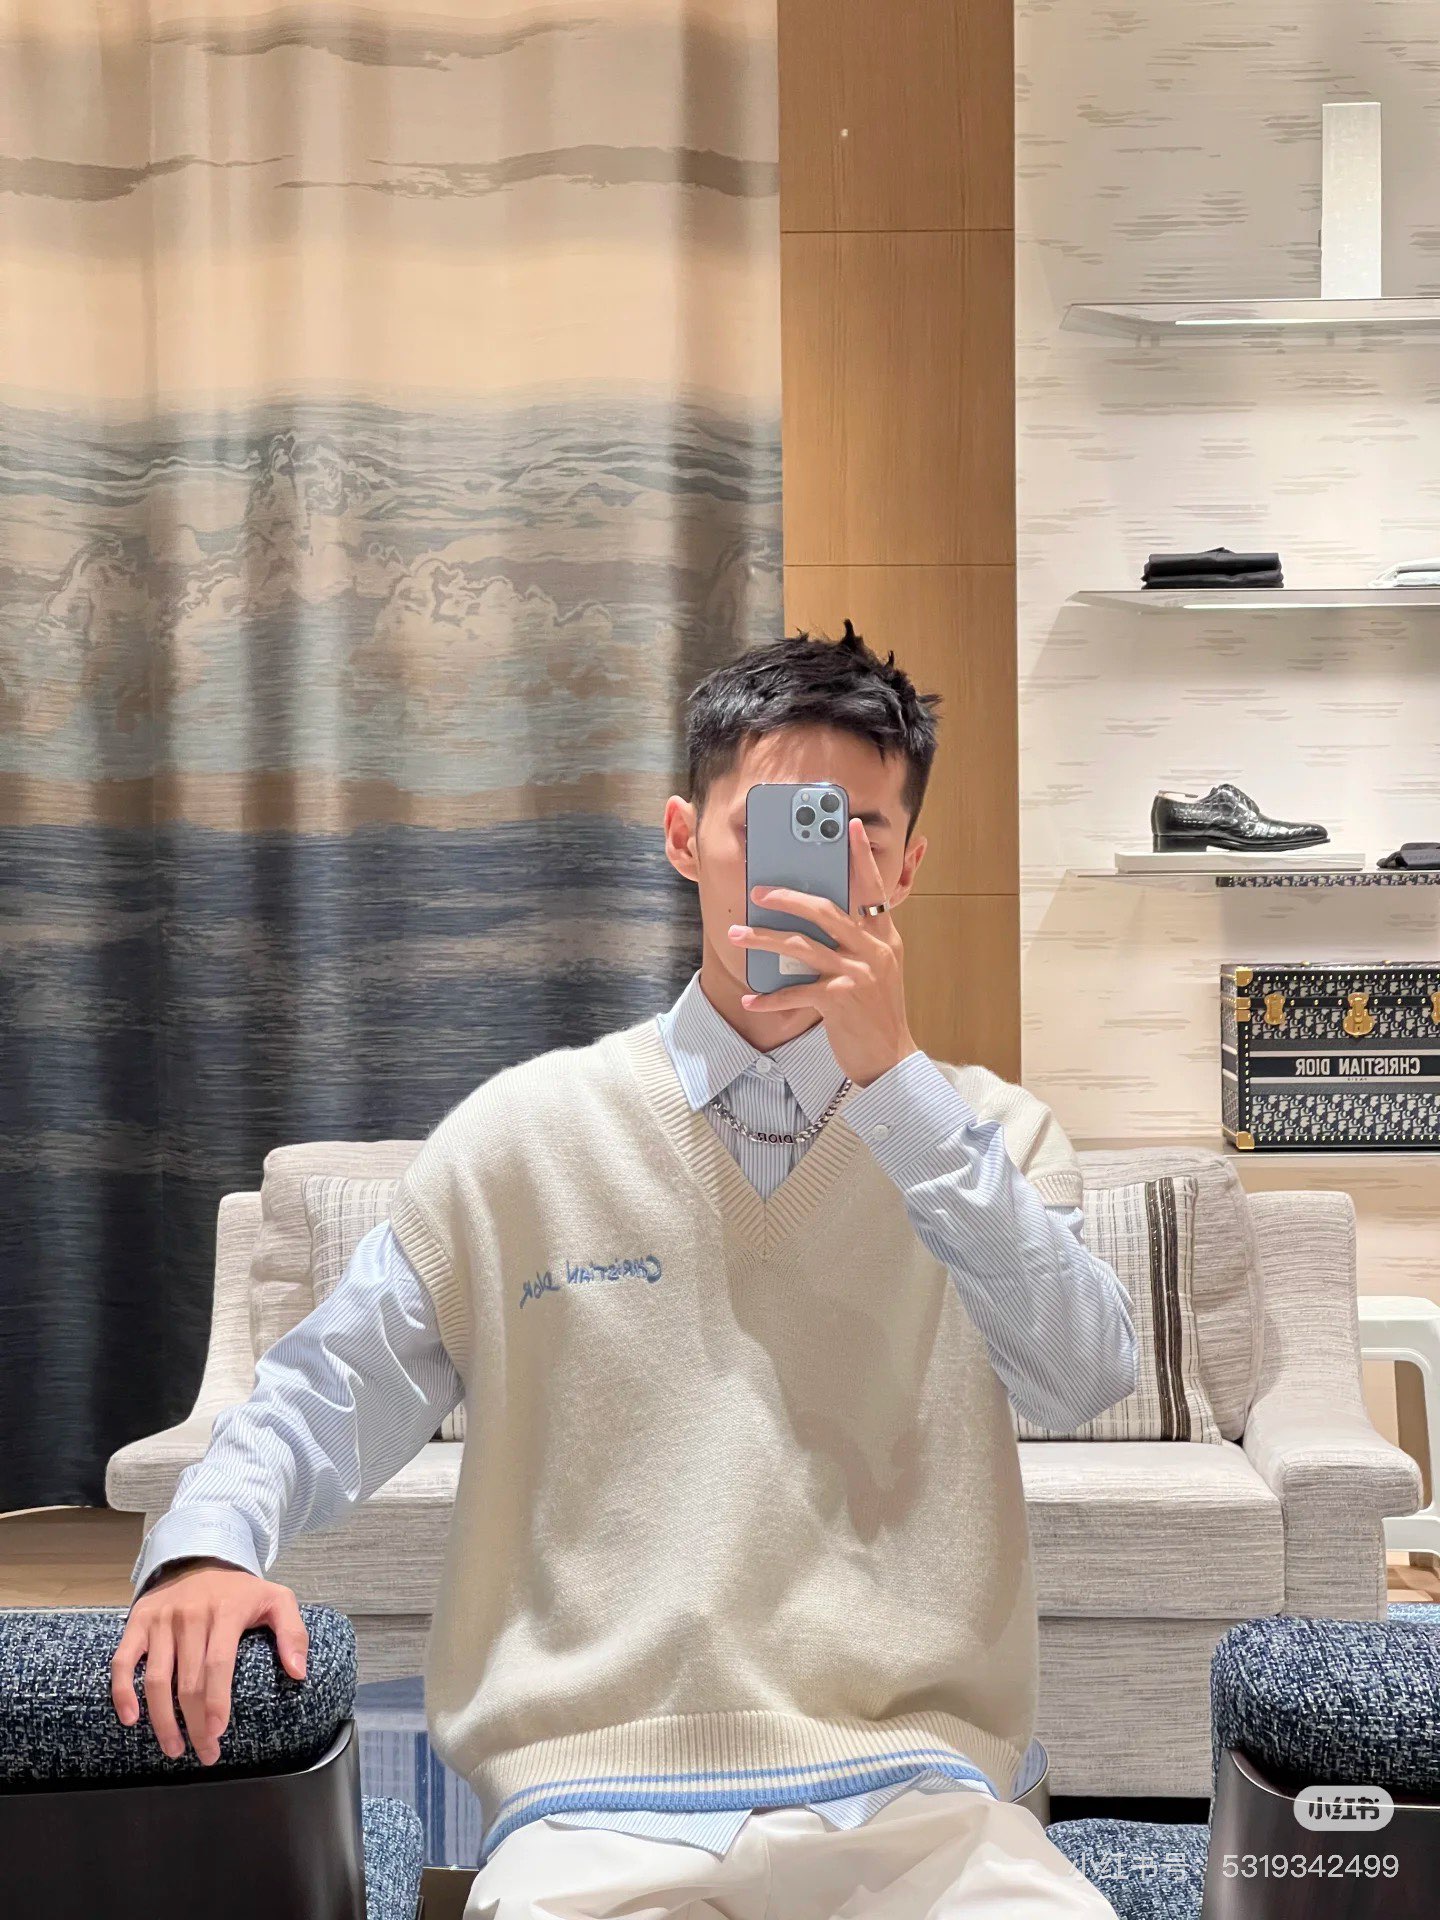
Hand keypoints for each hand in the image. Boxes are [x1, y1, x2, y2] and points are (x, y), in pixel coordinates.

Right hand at [111, 1559, 308, 1765]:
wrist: (200, 1557)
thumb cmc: (240, 1591)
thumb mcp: (276, 1599)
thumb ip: (293, 1632)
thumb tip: (298, 1672)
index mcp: (226, 1611)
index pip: (218, 1664)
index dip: (216, 1703)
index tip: (218, 1735)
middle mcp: (190, 1615)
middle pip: (188, 1681)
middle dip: (195, 1724)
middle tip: (205, 1753)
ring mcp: (161, 1619)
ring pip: (155, 1679)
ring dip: (162, 1720)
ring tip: (175, 1749)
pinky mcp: (138, 1622)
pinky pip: (123, 1661)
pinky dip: (122, 1692)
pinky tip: (130, 1719)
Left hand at [727, 817, 917, 1087]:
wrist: (891, 1061)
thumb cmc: (878, 1014)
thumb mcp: (878, 971)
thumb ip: (857, 944)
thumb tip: (816, 922)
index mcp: (884, 939)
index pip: (872, 889)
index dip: (859, 857)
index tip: (846, 826)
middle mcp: (873, 951)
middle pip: (826, 910)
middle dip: (788, 897)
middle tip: (759, 890)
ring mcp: (857, 974)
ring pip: (801, 945)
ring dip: (764, 938)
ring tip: (738, 934)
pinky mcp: (839, 1000)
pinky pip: (794, 991)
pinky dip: (769, 997)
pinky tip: (750, 999)